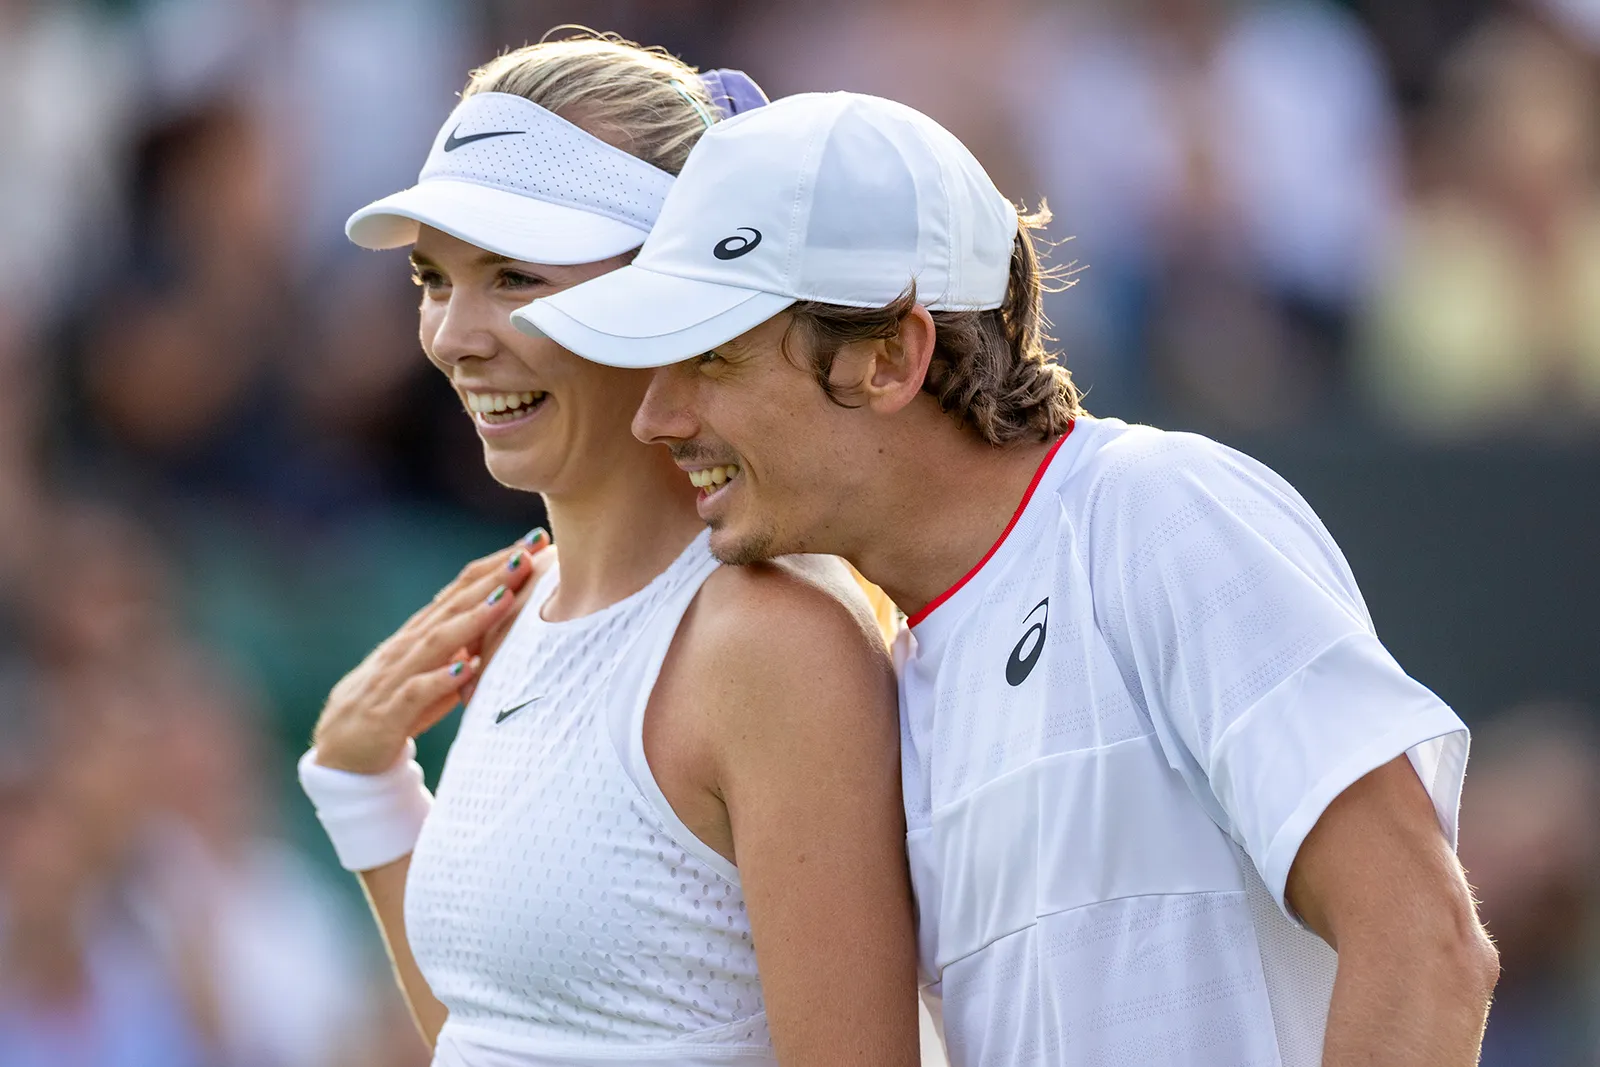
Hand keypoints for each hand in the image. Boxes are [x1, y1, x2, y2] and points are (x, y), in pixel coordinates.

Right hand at [312, 534, 552, 773]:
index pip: (460, 591)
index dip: (494, 566)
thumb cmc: (396, 710)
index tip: (533, 542)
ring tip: (505, 598)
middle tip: (528, 552)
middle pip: (452, 605)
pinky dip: (441, 680)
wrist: (339, 756)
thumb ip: (463, 650)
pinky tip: (467, 668)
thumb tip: (503, 629)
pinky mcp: (388, 713)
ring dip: (472, 619)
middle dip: (491, 578)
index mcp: (420, 635)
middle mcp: (407, 647)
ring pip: (437, 641)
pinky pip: (416, 693)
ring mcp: (395, 677)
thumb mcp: (435, 673)